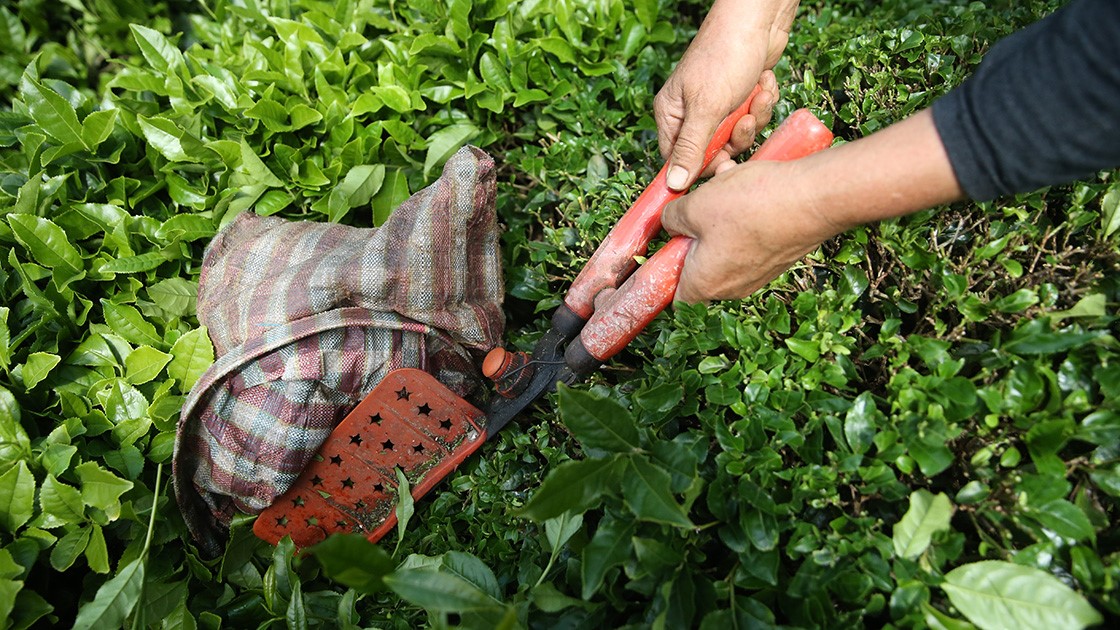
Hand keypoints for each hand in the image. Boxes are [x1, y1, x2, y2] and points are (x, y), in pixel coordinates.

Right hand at [654, 0, 799, 190]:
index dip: (701, 166)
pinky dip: (762, 104)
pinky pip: (753, 119)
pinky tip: (763, 84)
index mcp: (671, 114)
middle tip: (744, 121)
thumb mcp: (707, 108)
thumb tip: (673, 185)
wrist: (759, 20)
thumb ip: (691, 148)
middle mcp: (691, 112)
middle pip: (712, 151)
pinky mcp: (741, 99)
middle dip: (735, 137)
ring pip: (737, 136)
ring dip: (753, 119)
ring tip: (756, 95)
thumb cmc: (726, 55)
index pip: (677, 159)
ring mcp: (718, 106)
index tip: (723, 165)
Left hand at [661, 159, 841, 301]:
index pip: (674, 295)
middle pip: (698, 265)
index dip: (662, 272)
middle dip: (692, 231)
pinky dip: (742, 213)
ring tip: (723, 184)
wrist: (816, 198)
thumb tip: (671, 222)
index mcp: (706, 284)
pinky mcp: (776, 255)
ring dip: (718, 215)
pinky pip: (748, 236)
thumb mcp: (695, 204)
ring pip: (724, 244)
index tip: (661, 246)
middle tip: (693, 204)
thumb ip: (672, 218)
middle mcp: (732, 287)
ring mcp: (757, 273)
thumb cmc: (753, 205)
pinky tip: (746, 185)